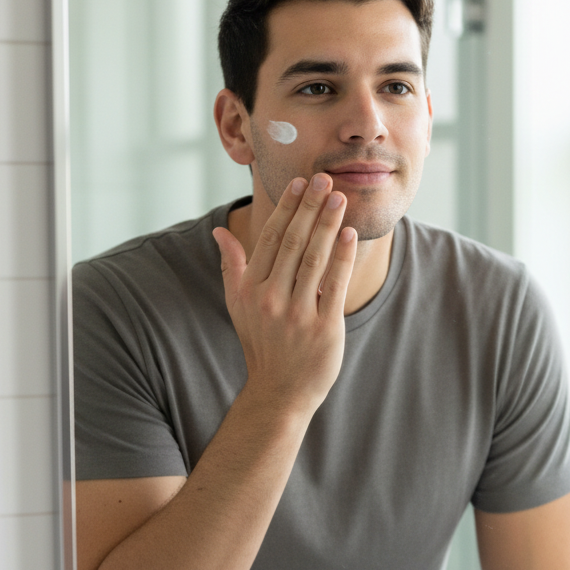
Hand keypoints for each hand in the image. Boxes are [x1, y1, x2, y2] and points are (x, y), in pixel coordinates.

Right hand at [212, 174, 356, 417]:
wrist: (281, 391)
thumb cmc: (262, 343)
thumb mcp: (238, 305)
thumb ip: (232, 266)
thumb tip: (220, 232)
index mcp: (251, 289)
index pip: (271, 238)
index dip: (286, 208)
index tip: (299, 183)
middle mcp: (271, 299)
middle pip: (294, 242)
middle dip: (310, 207)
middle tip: (324, 179)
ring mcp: (297, 314)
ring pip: (314, 258)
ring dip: (328, 224)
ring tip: (339, 198)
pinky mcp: (323, 327)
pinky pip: (334, 284)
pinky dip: (342, 256)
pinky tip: (349, 233)